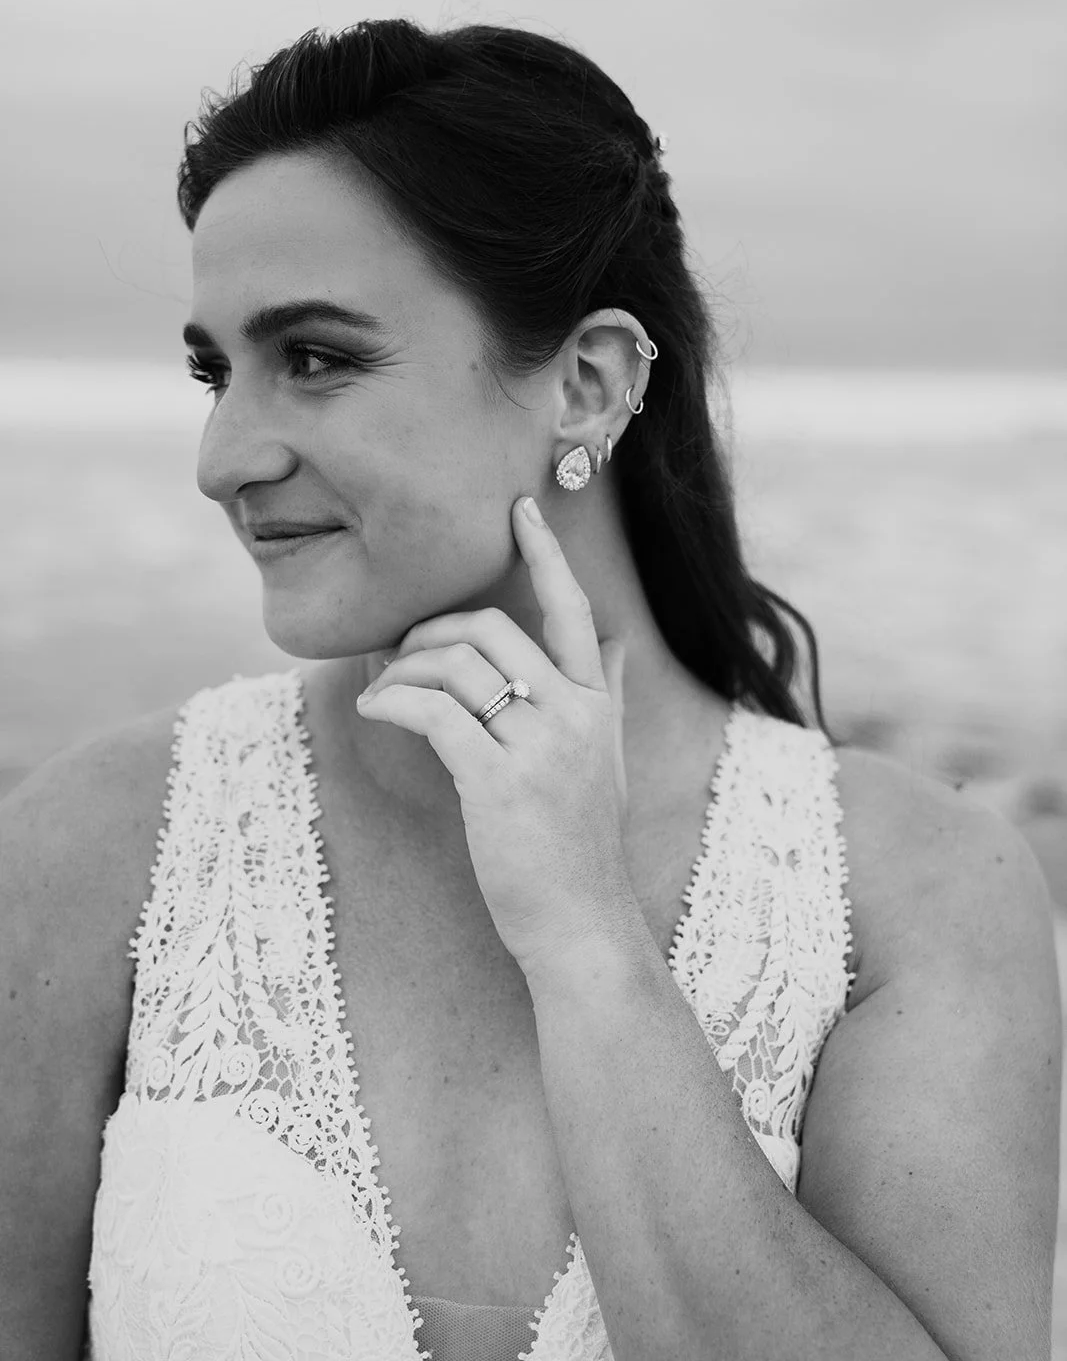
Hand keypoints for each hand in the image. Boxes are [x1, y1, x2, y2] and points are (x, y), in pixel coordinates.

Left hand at [354, 495, 643, 981]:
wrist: (581, 924)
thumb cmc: (582, 845)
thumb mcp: (609, 760)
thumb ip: (610, 694)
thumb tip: (618, 641)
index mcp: (599, 703)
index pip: (573, 609)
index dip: (545, 553)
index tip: (518, 506)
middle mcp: (576, 713)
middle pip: (492, 628)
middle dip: (431, 627)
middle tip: (398, 647)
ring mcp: (540, 745)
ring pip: (456, 665)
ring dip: (402, 666)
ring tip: (379, 687)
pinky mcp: (498, 780)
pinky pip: (432, 712)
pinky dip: (392, 701)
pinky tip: (374, 708)